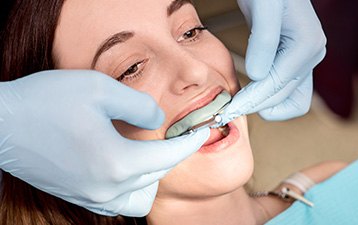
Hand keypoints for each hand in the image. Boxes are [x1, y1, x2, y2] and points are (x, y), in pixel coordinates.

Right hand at [0, 70, 209, 215]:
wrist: (2, 123)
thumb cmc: (46, 102)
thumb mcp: (100, 89)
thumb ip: (140, 106)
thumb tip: (158, 122)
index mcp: (116, 163)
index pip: (169, 157)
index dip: (189, 143)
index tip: (202, 133)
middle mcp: (107, 188)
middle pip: (156, 175)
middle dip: (172, 155)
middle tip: (176, 135)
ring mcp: (91, 196)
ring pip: (140, 195)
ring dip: (152, 174)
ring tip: (149, 151)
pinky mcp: (78, 196)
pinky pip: (118, 200)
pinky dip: (131, 184)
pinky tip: (125, 163)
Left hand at [221, 0, 325, 122]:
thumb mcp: (264, 6)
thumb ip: (264, 39)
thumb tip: (257, 75)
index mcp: (307, 45)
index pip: (276, 85)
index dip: (251, 100)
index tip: (229, 110)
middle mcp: (311, 55)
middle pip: (283, 97)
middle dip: (255, 106)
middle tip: (227, 112)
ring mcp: (304, 59)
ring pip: (289, 99)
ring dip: (265, 106)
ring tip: (239, 105)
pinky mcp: (293, 60)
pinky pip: (285, 90)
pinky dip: (267, 97)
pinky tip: (249, 94)